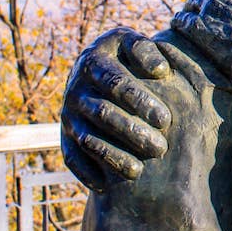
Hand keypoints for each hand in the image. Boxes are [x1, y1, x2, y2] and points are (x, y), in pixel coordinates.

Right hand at [60, 27, 171, 190]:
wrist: (101, 68)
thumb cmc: (129, 57)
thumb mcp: (134, 44)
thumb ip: (146, 51)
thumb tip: (160, 70)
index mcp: (93, 61)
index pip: (115, 82)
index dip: (139, 100)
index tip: (165, 119)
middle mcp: (76, 88)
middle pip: (102, 113)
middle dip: (132, 132)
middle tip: (160, 148)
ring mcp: (68, 113)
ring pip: (87, 139)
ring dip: (112, 156)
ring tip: (138, 171)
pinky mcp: (65, 135)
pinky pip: (71, 157)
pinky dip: (85, 172)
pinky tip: (104, 187)